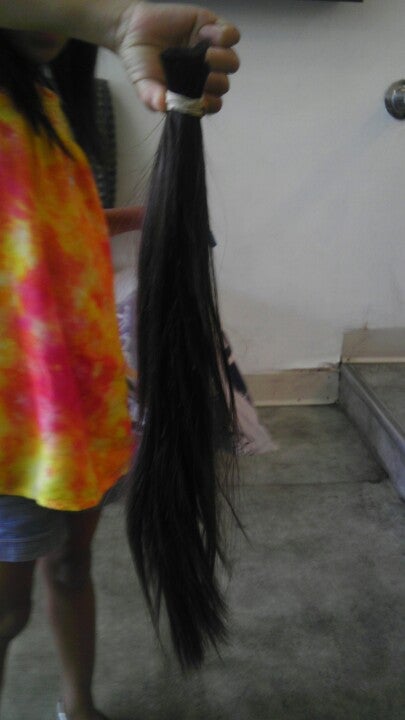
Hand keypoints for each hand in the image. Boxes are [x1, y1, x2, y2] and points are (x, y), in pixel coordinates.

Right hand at [113, 2, 239, 112]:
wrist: (132, 29)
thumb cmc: (140, 62)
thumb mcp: (142, 84)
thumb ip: (151, 97)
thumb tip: (162, 106)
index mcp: (193, 92)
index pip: (213, 104)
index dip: (209, 103)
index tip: (197, 98)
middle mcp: (205, 75)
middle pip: (223, 84)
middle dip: (213, 82)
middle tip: (198, 73)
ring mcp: (211, 52)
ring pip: (232, 63)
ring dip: (221, 60)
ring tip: (203, 54)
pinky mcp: (212, 29)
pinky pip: (231, 35)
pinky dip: (222, 36)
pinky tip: (203, 33)